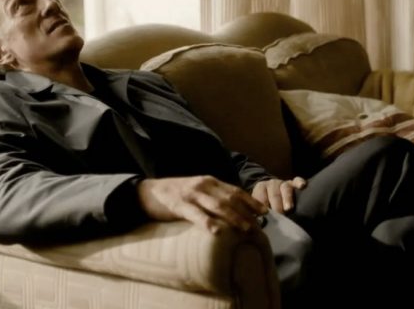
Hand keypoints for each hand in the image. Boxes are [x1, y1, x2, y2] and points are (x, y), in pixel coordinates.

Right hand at [136, 176, 267, 233]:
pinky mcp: (179, 205)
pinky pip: (195, 214)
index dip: (251, 201)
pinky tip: (216, 231)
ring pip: (217, 206)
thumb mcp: (198, 192)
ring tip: (245, 229)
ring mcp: (191, 194)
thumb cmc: (176, 195)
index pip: (235, 190)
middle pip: (230, 199)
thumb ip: (213, 197)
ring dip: (234, 217)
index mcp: (210, 181)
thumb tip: (234, 211)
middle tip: (258, 226)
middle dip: (246, 212)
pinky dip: (207, 222)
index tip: (264, 212)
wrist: (148, 191)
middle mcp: (203, 185)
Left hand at [251, 177, 307, 212]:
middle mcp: (272, 184)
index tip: (265, 215)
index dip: (263, 206)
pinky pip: (297, 180)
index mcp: (261, 188)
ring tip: (288, 208)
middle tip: (278, 215)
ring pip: (285, 188)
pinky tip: (302, 186)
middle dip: (276, 205)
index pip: (261, 196)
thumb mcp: (260, 207)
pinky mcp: (294, 182)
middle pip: (274, 193)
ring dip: (287, 198)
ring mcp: (283, 183)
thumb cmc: (266, 205)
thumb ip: (260, 212)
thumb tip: (261, 222)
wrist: (275, 195)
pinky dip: (299, 182)